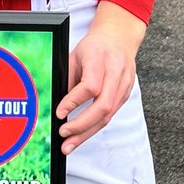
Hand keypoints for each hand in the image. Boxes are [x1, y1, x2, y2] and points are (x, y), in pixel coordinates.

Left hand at [56, 1, 146, 153]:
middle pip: (103, 106)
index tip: (59, 113)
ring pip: (108, 115)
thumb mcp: (76, 55)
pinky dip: (94, 127)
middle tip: (63, 135)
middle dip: (81, 125)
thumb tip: (58, 106)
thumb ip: (69, 79)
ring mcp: (123, 86)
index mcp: (100, 59)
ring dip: (87, 133)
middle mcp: (115, 73)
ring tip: (68, 145)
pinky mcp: (125, 95)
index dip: (74, 101)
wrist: (119, 38)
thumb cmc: (94, 47)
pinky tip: (81, 135)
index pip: (90, 86)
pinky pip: (110, 115)